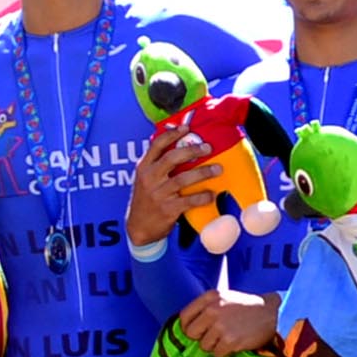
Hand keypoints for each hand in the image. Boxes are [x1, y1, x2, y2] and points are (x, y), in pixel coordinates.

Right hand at [125, 130, 224, 246]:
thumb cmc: (145, 201)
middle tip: (208, 148)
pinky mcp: (168, 209)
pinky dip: (202, 197)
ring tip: (218, 169)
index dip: (172, 134)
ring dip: (203, 172)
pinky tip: (212, 194)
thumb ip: (156, 165)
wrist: (138, 228)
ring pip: (184, 179)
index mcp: (144, 168)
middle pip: (172, 158)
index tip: (186, 128)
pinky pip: (189, 201)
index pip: (156, 145)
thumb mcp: (144, 180)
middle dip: (192, 150)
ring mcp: (159, 194)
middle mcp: (150, 179)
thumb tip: (178, 147)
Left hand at [177, 287, 279, 356]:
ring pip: (204, 345)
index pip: (184, 317)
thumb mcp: (224, 298)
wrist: (272, 313)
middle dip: (201, 338)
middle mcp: (213, 310)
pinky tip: (234, 344)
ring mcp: (221, 325)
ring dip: (214, 346)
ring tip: (228, 338)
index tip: (195, 332)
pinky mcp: (230, 340)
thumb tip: (188, 328)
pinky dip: (224, 352)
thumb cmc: (247, 307)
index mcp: (210, 297)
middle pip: (191, 333)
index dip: (187, 327)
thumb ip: (207, 308)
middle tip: (214, 337)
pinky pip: (217, 353)